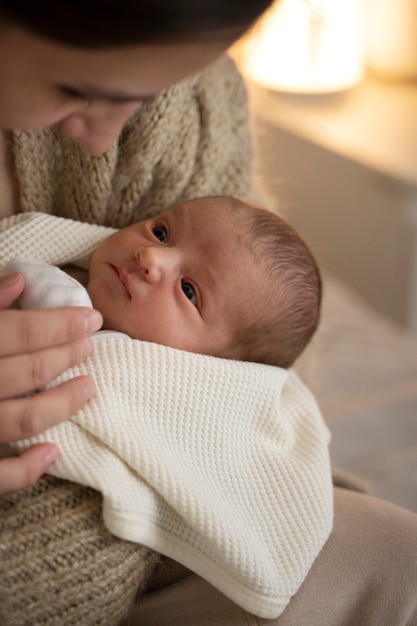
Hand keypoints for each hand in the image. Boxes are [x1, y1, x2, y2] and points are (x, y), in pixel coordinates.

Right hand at [0, 272, 102, 493]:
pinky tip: (51, 453)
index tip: (90, 318)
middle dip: (65, 356)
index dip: (60, 324)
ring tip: (88, 388)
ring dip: (60, 405)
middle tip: (90, 346)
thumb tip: (17, 282)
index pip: (18, 331)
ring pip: (20, 420)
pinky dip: (24, 471)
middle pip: (26, 371)